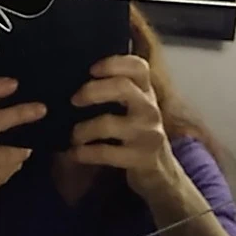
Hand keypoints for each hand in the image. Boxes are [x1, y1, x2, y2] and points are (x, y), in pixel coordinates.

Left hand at [70, 55, 180, 200]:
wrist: (162, 172)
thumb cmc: (138, 130)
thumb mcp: (135, 106)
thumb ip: (117, 88)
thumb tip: (77, 76)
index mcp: (146, 91)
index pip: (138, 66)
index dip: (113, 63)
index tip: (91, 69)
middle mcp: (150, 108)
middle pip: (122, 86)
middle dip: (92, 90)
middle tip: (74, 100)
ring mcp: (148, 133)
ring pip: (109, 123)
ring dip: (83, 129)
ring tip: (73, 135)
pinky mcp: (142, 158)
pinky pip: (106, 152)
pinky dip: (85, 153)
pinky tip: (74, 153)